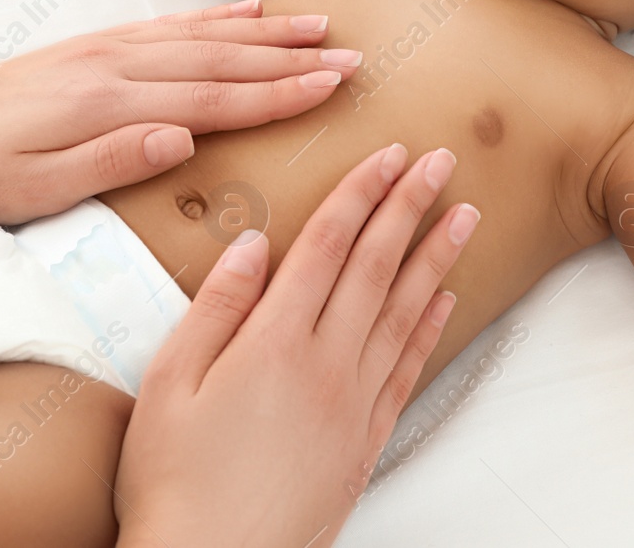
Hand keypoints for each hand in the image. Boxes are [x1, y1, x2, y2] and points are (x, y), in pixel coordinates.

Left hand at [0, 0, 360, 222]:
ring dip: (267, 31)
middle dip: (293, 59)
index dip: (279, 94)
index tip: (332, 86)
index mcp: (112, 106)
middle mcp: (120, 66)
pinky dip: (218, 16)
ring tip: (320, 26)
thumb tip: (182, 139)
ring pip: (206, 34)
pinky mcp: (100, 43)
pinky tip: (250, 13)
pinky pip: (173, 23)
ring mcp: (111, 48)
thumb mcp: (36, 191)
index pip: (215, 99)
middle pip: (224, 60)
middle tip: (353, 57)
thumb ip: (111, 161)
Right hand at [113, 143, 478, 547]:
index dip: (360, 192)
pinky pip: (408, 369)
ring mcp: (353, 402)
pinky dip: (430, 328)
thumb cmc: (175, 479)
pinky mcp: (365, 439)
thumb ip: (215, 307)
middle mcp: (326, 364)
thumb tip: (254, 245)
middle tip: (443, 161)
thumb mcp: (168, 384)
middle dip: (411, 206)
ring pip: (405, 311)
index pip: (328, 244)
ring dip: (437, 256)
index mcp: (274, 341)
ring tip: (465, 215)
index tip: (388, 153)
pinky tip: (446, 300)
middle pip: (377, 266)